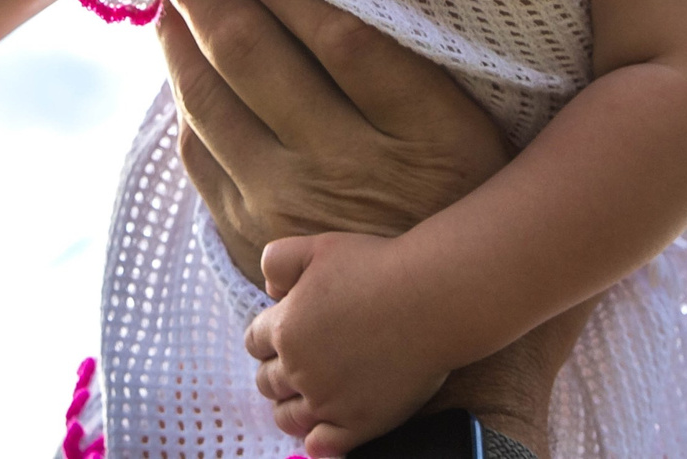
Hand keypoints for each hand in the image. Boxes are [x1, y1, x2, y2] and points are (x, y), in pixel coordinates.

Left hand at [160, 0, 589, 455]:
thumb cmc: (469, 200)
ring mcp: (287, 209)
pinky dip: (182, 97)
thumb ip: (423, 56)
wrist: (443, 327)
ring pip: (210, 102)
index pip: (337, 33)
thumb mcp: (474, 124)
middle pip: (254, 57)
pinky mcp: (249, 235)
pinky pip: (199, 152)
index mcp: (420, 133)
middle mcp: (346, 169)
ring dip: (181, 37)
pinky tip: (181, 61)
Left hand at [247, 232, 450, 456]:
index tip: (284, 333)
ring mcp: (329, 401)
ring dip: (291, 406)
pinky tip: (324, 430)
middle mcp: (300, 369)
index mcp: (286, 328)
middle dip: (277, 370)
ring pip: (287, 417)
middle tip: (300, 360)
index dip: (267, 336)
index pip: (254, 342)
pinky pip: (322, 445)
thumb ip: (280, 262)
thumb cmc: (379, 268)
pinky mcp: (359, 423)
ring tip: (309, 394)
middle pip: (267, 381)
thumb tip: (270, 291)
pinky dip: (317, 440)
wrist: (432, 298)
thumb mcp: (319, 246)